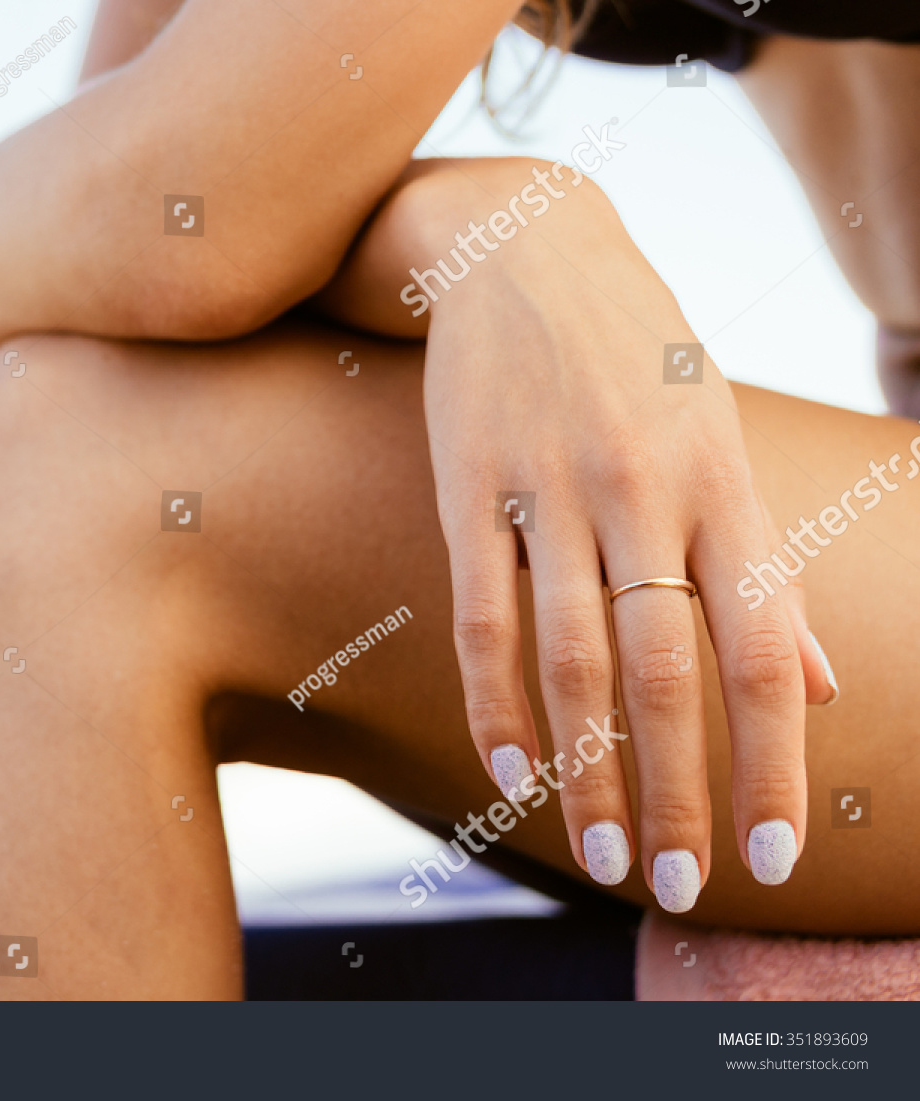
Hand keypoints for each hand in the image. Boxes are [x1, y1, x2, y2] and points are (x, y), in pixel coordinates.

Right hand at [317, 158, 834, 909]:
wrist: (524, 244)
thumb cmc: (637, 353)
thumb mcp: (723, 437)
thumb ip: (768, 566)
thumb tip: (826, 681)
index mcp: (723, 482)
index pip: (766, 648)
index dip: (774, 761)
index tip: (772, 855)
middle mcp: (647, 490)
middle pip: (671, 669)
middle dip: (679, 791)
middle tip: (675, 887)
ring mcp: (553, 488)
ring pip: (573, 656)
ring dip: (590, 768)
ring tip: (600, 856)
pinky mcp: (471, 486)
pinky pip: (482, 613)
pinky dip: (495, 701)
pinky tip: (511, 773)